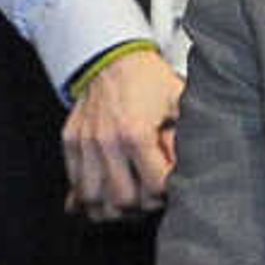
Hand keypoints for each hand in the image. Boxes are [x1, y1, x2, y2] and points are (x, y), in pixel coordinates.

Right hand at [62, 46, 181, 220]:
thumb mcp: (180, 102)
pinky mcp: (71, 142)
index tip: (172, 186)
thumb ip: (187, 137)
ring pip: (93, 200)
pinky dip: (88, 198)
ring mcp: (85, 143)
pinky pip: (74, 184)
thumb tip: (193, 169)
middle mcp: (106, 142)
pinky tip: (104, 196)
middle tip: (153, 196)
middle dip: (142, 206)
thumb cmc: (150, 80)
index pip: (154, 188)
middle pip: (122, 201)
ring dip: (114, 208)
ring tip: (130, 200)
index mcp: (136, 133)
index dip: (168, 193)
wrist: (114, 56)